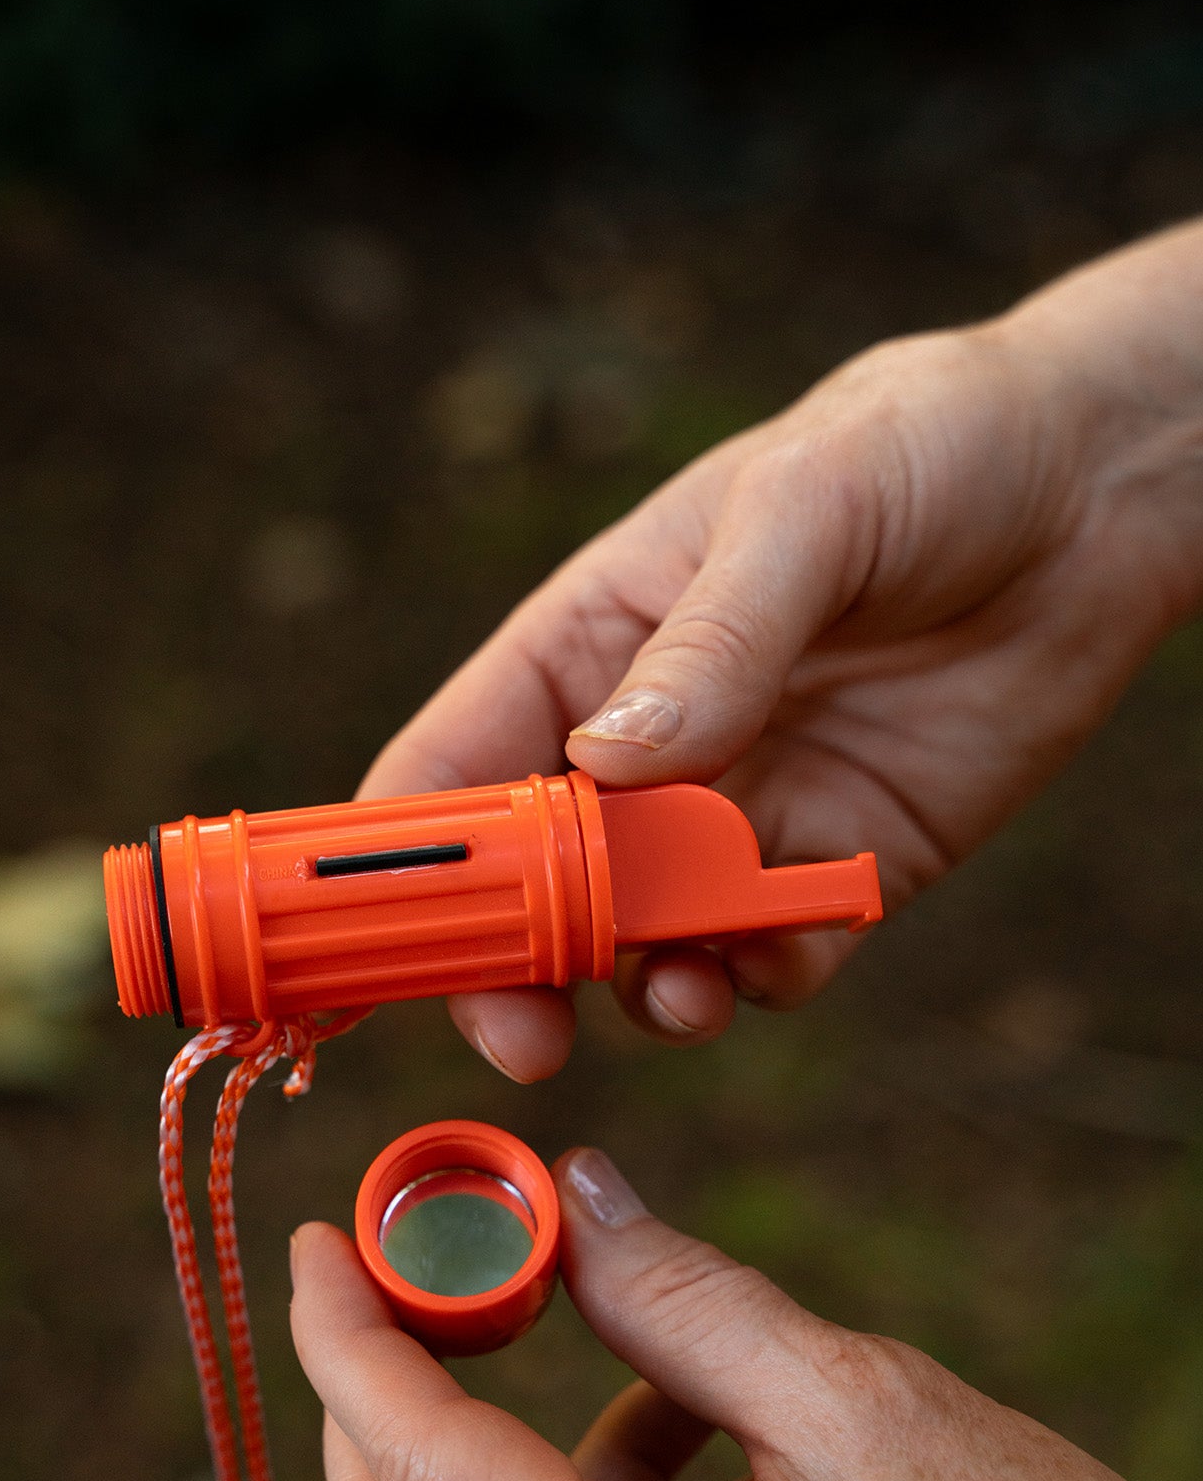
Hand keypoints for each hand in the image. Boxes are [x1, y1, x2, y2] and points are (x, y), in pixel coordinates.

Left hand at [290, 1151, 1202, 1480]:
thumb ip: (681, 1299)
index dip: (348, 1335)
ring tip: (646, 1376)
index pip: (419, 1465)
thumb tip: (570, 1201)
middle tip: (409, 1290)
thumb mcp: (861, 1399)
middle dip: (373, 1409)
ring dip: (496, 1473)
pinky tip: (684, 1472)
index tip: (321, 1242)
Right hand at [361, 222, 1202, 1079]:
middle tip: (521, 1032)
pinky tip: (774, 958)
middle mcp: (645, 748)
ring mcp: (737, 815)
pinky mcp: (837, 867)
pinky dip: (760, 980)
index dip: (409, 858)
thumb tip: (610, 761)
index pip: (454, 767)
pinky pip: (771, 959)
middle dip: (512, 968)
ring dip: (641, 988)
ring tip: (676, 993)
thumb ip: (710, 639)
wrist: (1098, 491)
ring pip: (644, 945)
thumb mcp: (807, 505)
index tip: (383, 938)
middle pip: (531, 889)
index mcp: (586, 646)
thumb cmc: (923, 448)